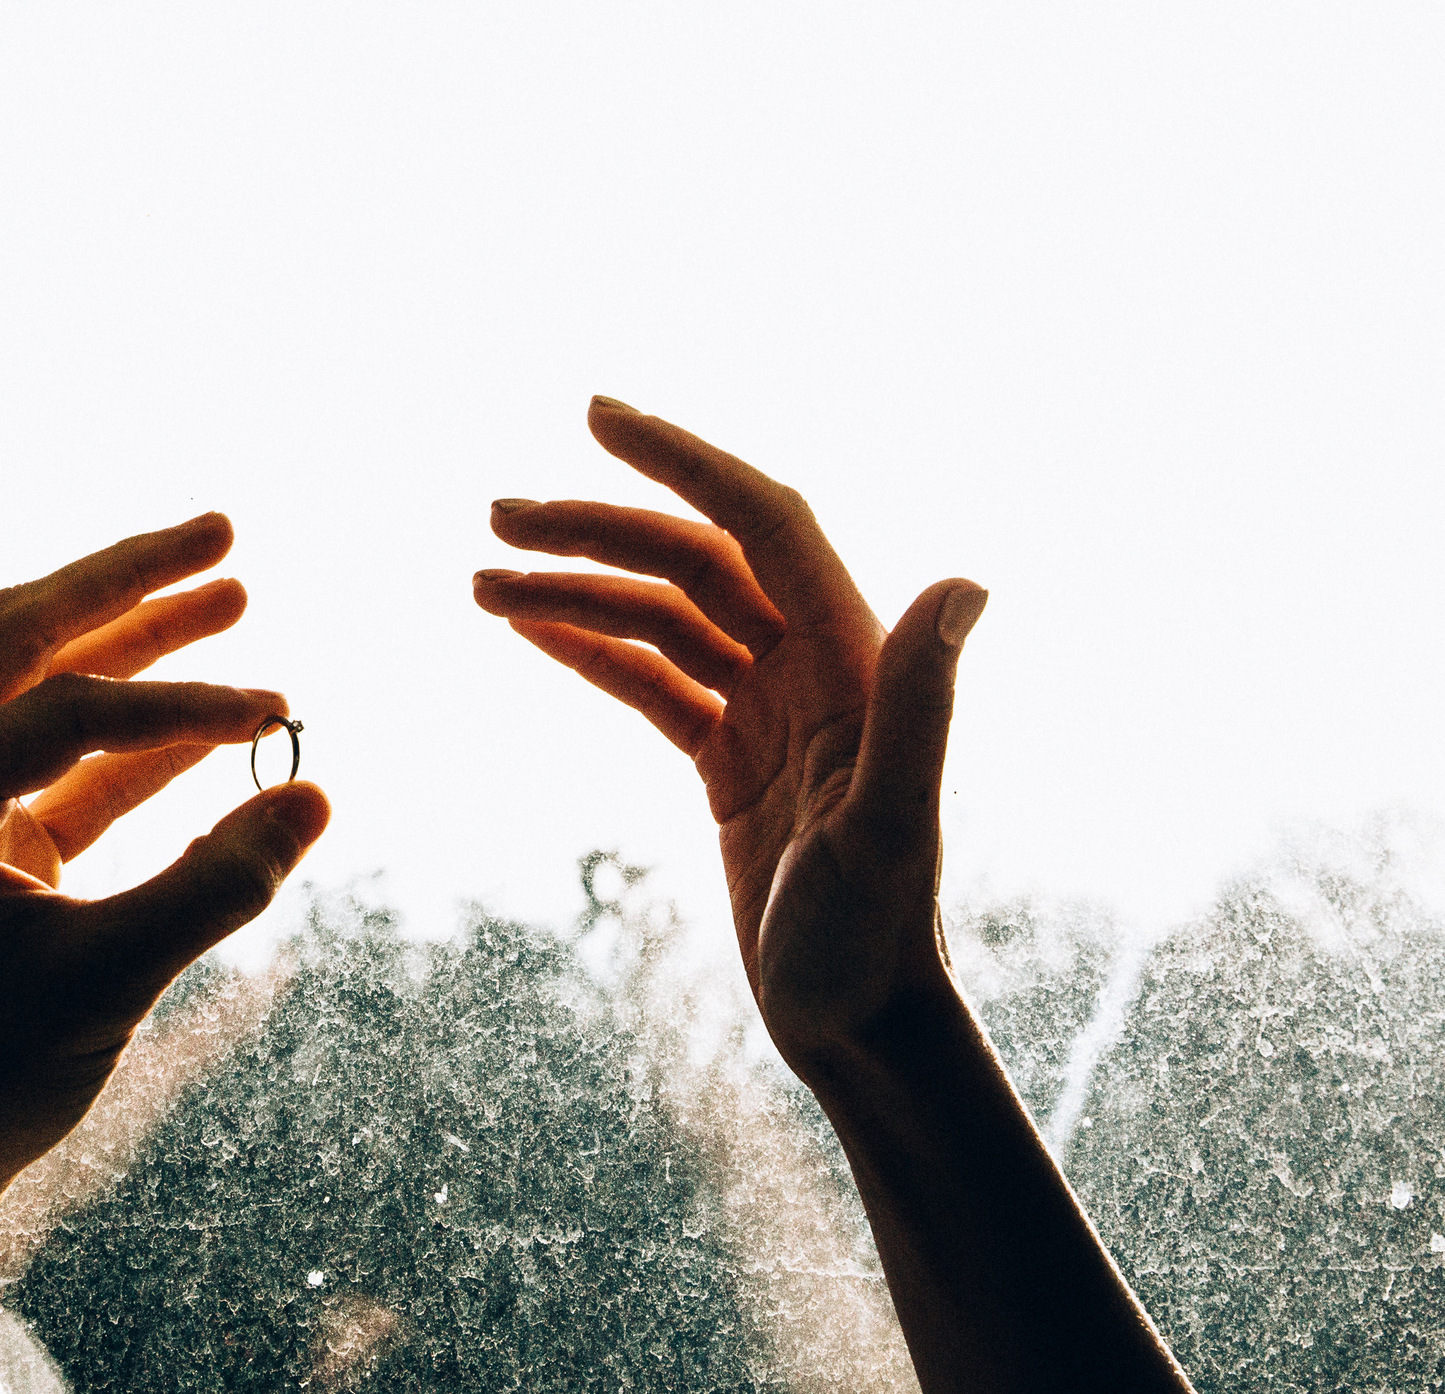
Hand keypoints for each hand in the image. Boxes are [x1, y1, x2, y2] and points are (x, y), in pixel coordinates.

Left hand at [0, 513, 329, 1281]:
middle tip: (226, 530)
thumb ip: (216, 884)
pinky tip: (220, 717)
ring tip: (234, 590)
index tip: (280, 710)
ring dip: (134, 640)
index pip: (64, 707)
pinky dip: (140, 736)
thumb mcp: (104, 983)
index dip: (181, 700)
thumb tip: (317, 793)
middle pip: (23, 636)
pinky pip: (67, 765)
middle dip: (126, 581)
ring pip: (42, 688)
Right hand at [471, 399, 983, 1063]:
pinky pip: (650, 681)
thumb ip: (920, 700)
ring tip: (480, 579)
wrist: (858, 1029)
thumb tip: (965, 583)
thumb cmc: (878, 939)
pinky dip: (588, 649)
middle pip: (692, 559)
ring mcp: (768, 711)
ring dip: (576, 588)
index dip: (682, 459)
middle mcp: (813, 666)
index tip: (594, 415)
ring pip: (660, 616)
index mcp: (852, 658)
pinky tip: (527, 630)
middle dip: (595, 527)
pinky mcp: (731, 761)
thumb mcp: (892, 822)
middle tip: (495, 515)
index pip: (760, 521)